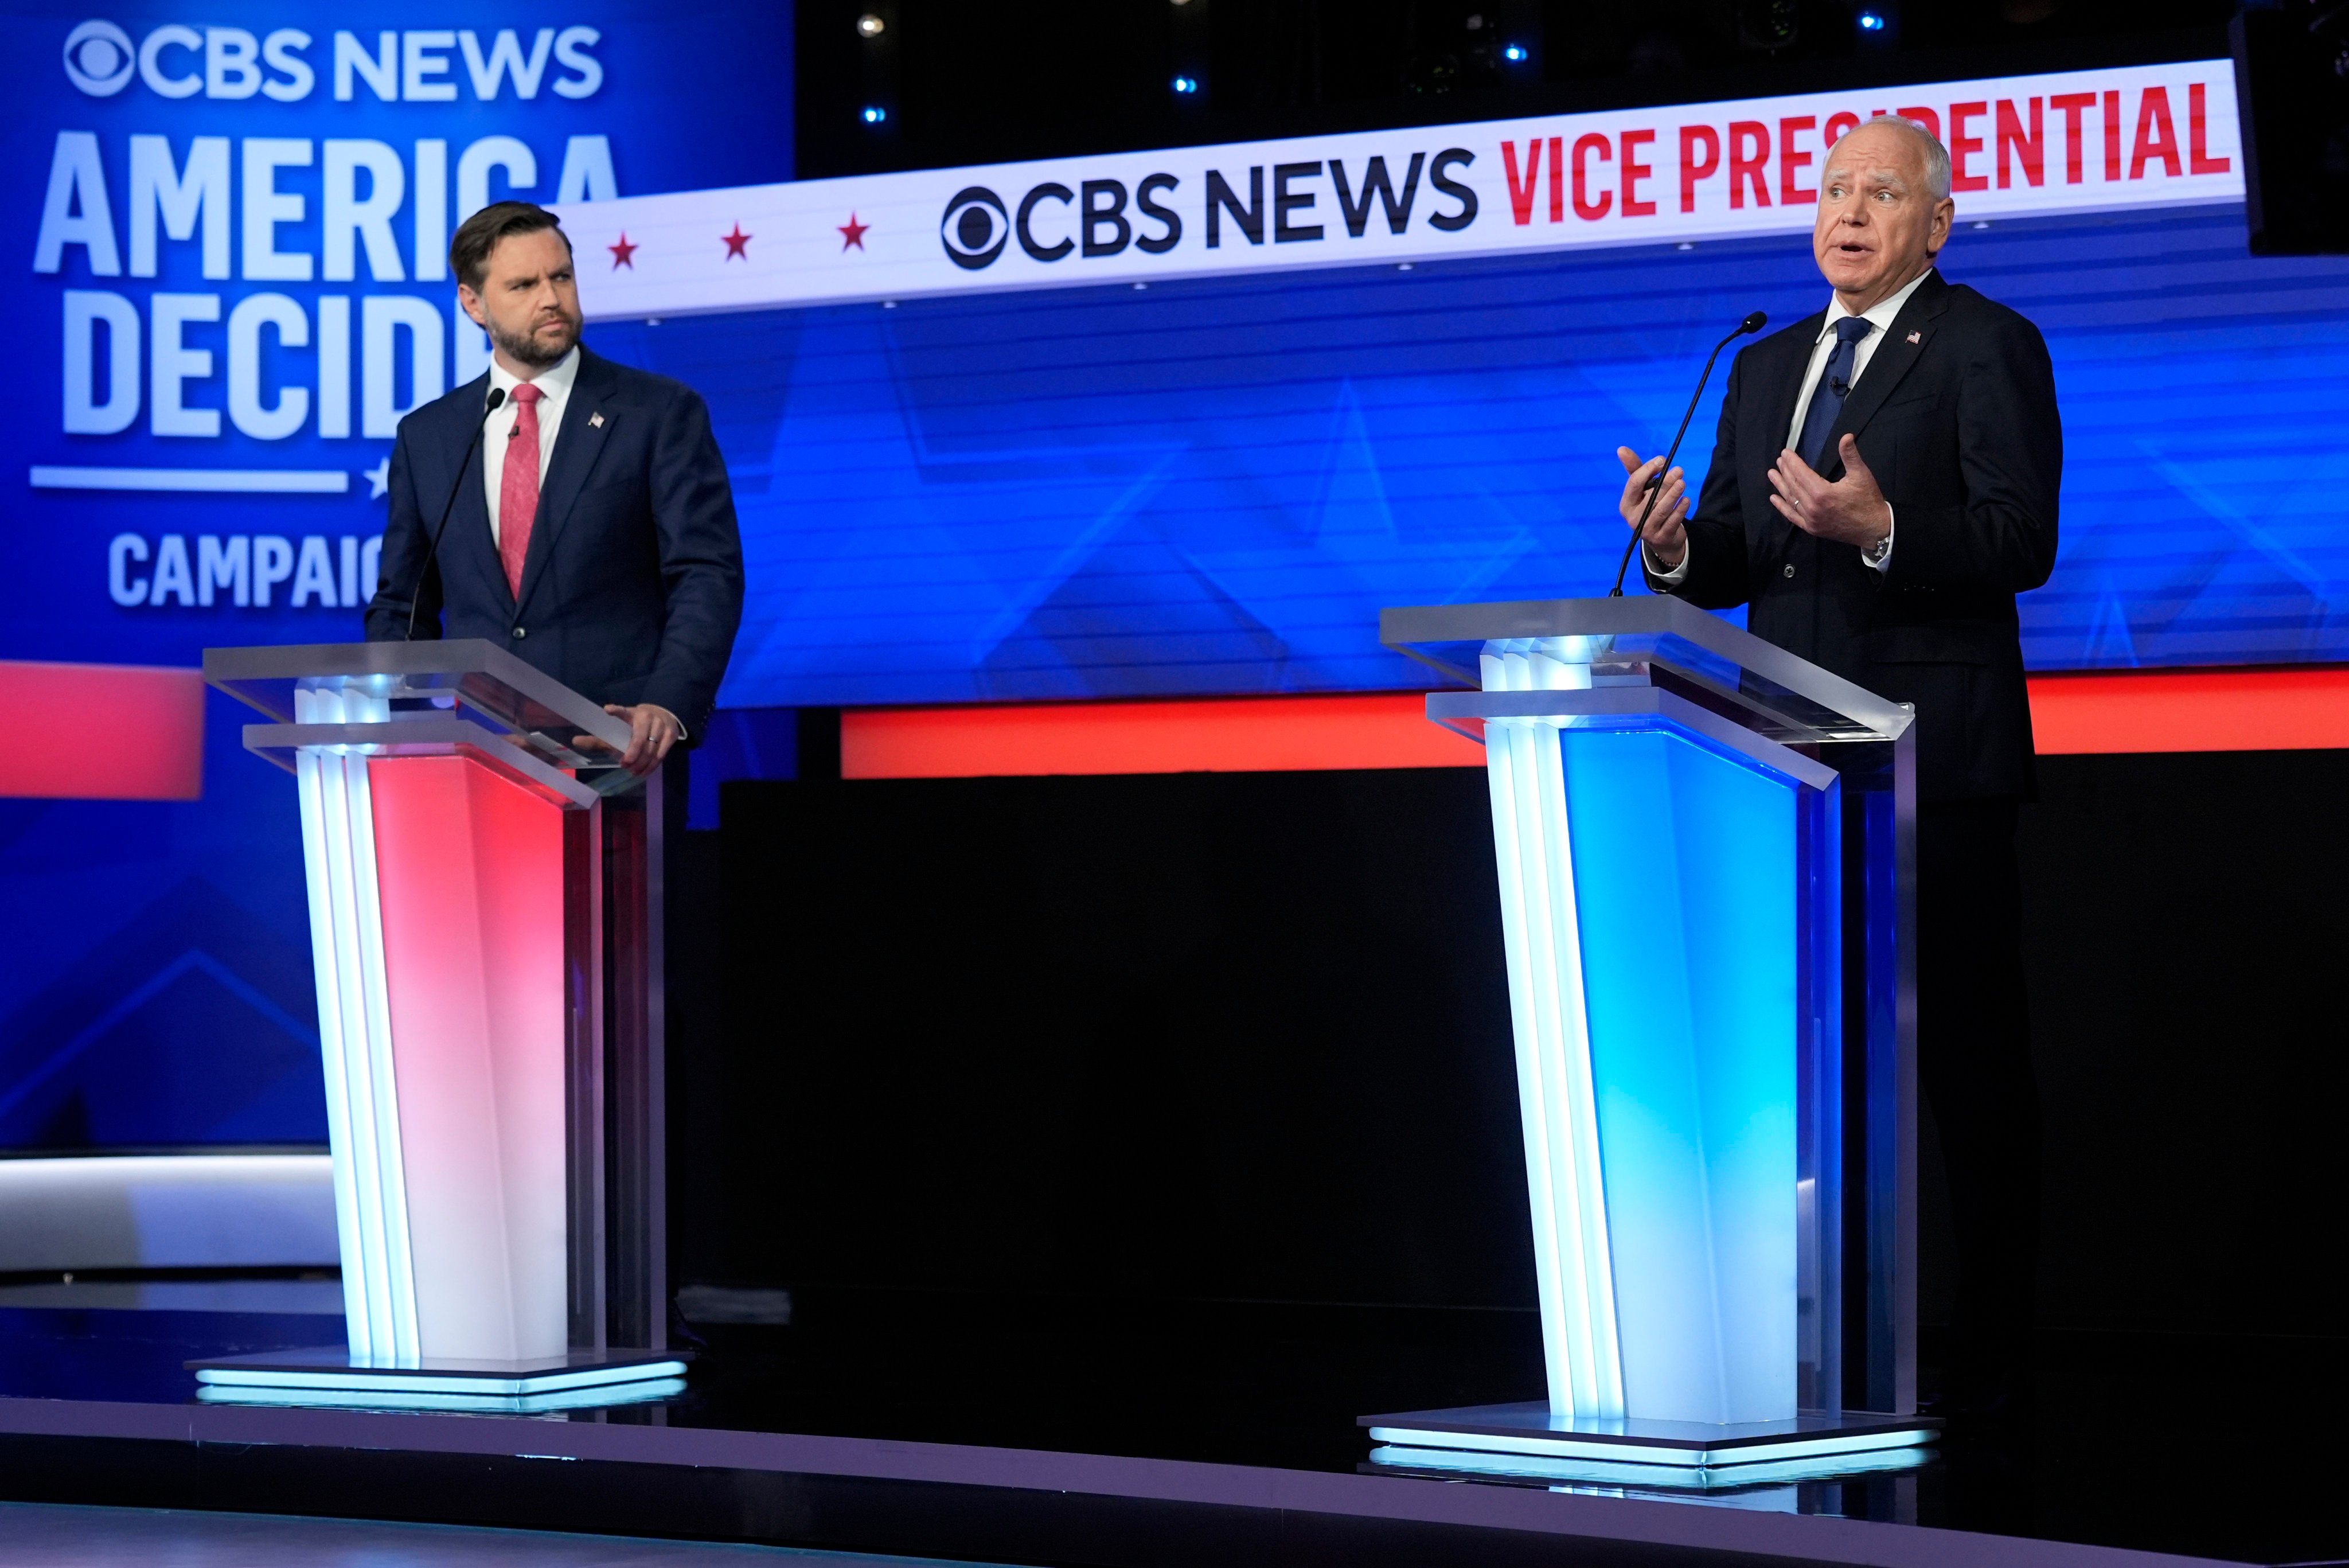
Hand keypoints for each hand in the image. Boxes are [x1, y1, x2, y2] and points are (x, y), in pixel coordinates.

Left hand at [574, 703, 681, 777]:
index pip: (622, 711)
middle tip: (624, 765)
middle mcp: (647, 717)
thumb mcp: (619, 728)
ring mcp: (661, 725)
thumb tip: (574, 741)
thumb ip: (599, 738)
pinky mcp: (671, 735)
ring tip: (634, 771)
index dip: (616, 711)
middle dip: (632, 755)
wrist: (663, 716)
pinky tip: (644, 771)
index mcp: (630, 714)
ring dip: (642, 764)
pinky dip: (652, 765)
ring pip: (651, 750)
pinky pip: (661, 754)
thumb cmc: (635, 725)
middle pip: (639, 740)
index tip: (607, 710)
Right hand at [1617, 447, 1687, 568]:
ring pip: (1661, 510)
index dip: (1647, 470)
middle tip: (1679, 470)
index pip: (1634, 484)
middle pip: (1650, 497)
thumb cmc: (1649, 506)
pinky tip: (1686, 500)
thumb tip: (1621, 449)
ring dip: (1673, 495)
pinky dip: (1680, 510)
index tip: (1662, 460)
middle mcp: (1633, 518)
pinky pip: (1672, 522)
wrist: (1660, 537)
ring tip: (1682, 483)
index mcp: (1626, 504)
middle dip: (1665, 482)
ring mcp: (1647, 530)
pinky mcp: (1661, 537)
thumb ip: (1634, 469)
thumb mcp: (1642, 488)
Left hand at [1767, 435, 1891, 550]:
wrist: (1874, 528)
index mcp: (1822, 493)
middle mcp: (1812, 507)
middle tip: (1779, 460)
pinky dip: (1782, 507)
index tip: (1785, 453)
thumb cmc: (1868, 500)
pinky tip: (1774, 498)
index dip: (1792, 462)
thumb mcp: (1861, 474)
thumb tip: (1846, 436)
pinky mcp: (1811, 528)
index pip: (1801, 473)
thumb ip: (1850, 455)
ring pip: (1791, 499)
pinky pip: (1792, 516)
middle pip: (1794, 485)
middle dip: (1785, 471)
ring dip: (1780, 486)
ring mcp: (1810, 520)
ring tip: (1772, 474)